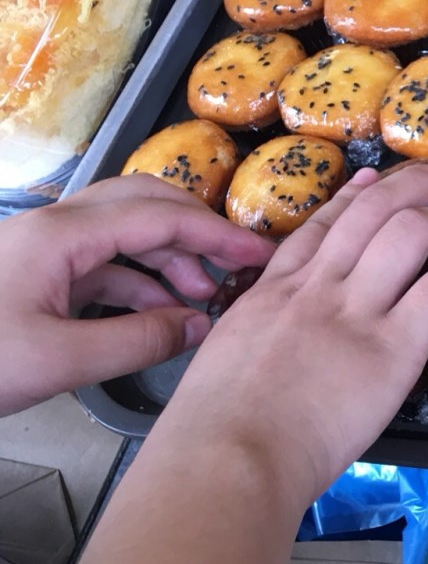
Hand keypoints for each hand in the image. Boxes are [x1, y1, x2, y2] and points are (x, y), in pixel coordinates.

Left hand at [0, 175, 274, 415]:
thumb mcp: (59, 360)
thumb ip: (137, 339)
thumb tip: (200, 326)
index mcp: (63, 235)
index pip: (162, 216)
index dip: (218, 234)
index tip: (260, 256)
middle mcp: (55, 229)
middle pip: (144, 203)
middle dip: (196, 231)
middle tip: (236, 264)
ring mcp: (41, 251)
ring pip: (123, 232)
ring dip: (168, 259)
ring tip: (203, 298)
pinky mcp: (31, 276)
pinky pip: (100, 263)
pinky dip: (139, 281)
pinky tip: (160, 314)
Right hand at [149, 161, 427, 508]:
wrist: (227, 460)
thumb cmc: (213, 434)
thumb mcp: (221, 357)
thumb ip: (256, 336)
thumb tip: (273, 350)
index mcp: (273, 291)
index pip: (321, 224)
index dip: (355, 195)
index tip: (376, 179)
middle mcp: (316, 287)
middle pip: (374, 206)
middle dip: (416, 181)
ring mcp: (354, 311)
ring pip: (412, 230)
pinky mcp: (392, 347)